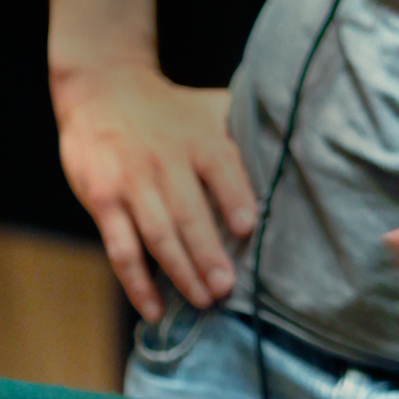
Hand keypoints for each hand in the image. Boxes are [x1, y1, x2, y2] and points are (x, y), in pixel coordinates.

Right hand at [53, 64, 255, 321]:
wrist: (101, 89)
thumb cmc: (171, 111)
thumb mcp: (210, 108)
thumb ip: (244, 131)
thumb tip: (296, 152)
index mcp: (198, 140)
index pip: (220, 168)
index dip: (234, 198)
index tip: (249, 228)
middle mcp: (163, 161)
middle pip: (188, 213)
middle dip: (208, 253)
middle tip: (228, 288)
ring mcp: (130, 183)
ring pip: (157, 235)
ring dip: (180, 272)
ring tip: (203, 300)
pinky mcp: (103, 200)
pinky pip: (121, 248)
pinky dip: (137, 282)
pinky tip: (154, 309)